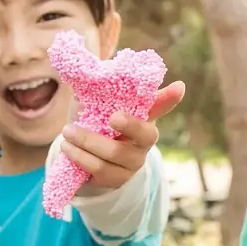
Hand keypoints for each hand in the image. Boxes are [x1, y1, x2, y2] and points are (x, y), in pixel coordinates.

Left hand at [59, 81, 185, 192]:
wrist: (84, 159)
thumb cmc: (95, 124)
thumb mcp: (97, 106)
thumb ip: (99, 89)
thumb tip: (92, 65)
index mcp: (143, 118)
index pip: (161, 106)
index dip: (170, 98)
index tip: (179, 86)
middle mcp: (144, 142)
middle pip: (146, 134)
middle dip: (130, 125)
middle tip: (111, 117)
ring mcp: (132, 163)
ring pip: (115, 153)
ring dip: (88, 142)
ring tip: (68, 132)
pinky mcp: (116, 180)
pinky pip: (99, 169)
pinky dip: (80, 157)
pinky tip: (67, 148)